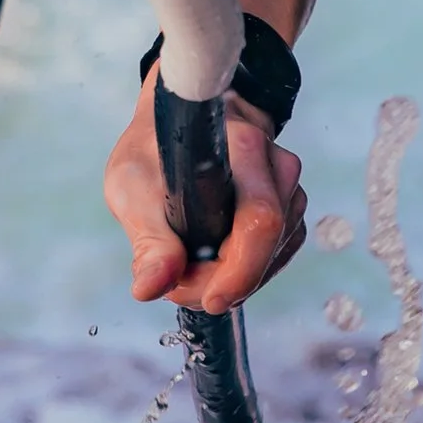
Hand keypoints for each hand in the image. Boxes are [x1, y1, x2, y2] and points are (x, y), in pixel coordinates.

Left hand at [104, 79, 305, 315]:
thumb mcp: (132, 184)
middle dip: (225, 282)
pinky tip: (211, 268)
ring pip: (275, 255)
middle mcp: (277, 166)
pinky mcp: (290, 209)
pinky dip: (243, 272)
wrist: (178, 122)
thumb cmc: (153, 150)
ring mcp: (289, 188)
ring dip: (232, 280)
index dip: (239, 270)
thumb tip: (149, 289)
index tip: (209, 300)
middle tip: (178, 289)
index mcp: (244, 147)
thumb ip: (148, 238)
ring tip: (185, 274)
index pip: (260, 220)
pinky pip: (276, 256)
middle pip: (269, 244)